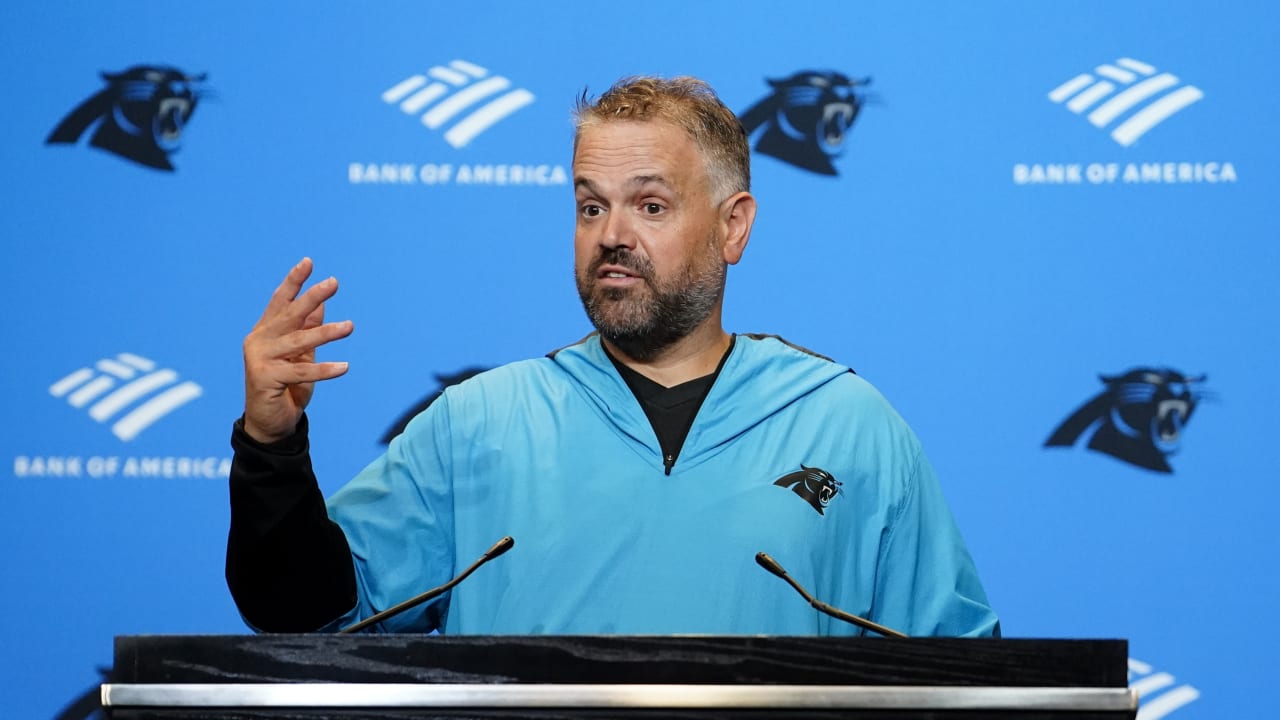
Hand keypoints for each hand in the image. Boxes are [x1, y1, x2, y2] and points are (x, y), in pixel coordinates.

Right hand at [242, 258, 353, 443]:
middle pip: (289, 315)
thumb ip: (308, 329)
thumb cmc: (287, 386)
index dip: (294, 282)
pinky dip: (324, 370)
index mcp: (265, 331)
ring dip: (326, 333)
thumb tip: (322, 302)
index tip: (309, 262)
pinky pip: (300, 372)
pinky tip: (344, 367)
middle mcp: (258, 341)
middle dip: (312, 297)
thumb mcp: (301, 354)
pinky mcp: (265, 379)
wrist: (270, 424)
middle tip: (334, 283)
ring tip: (351, 326)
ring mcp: (259, 360)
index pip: (280, 301)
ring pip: (298, 342)